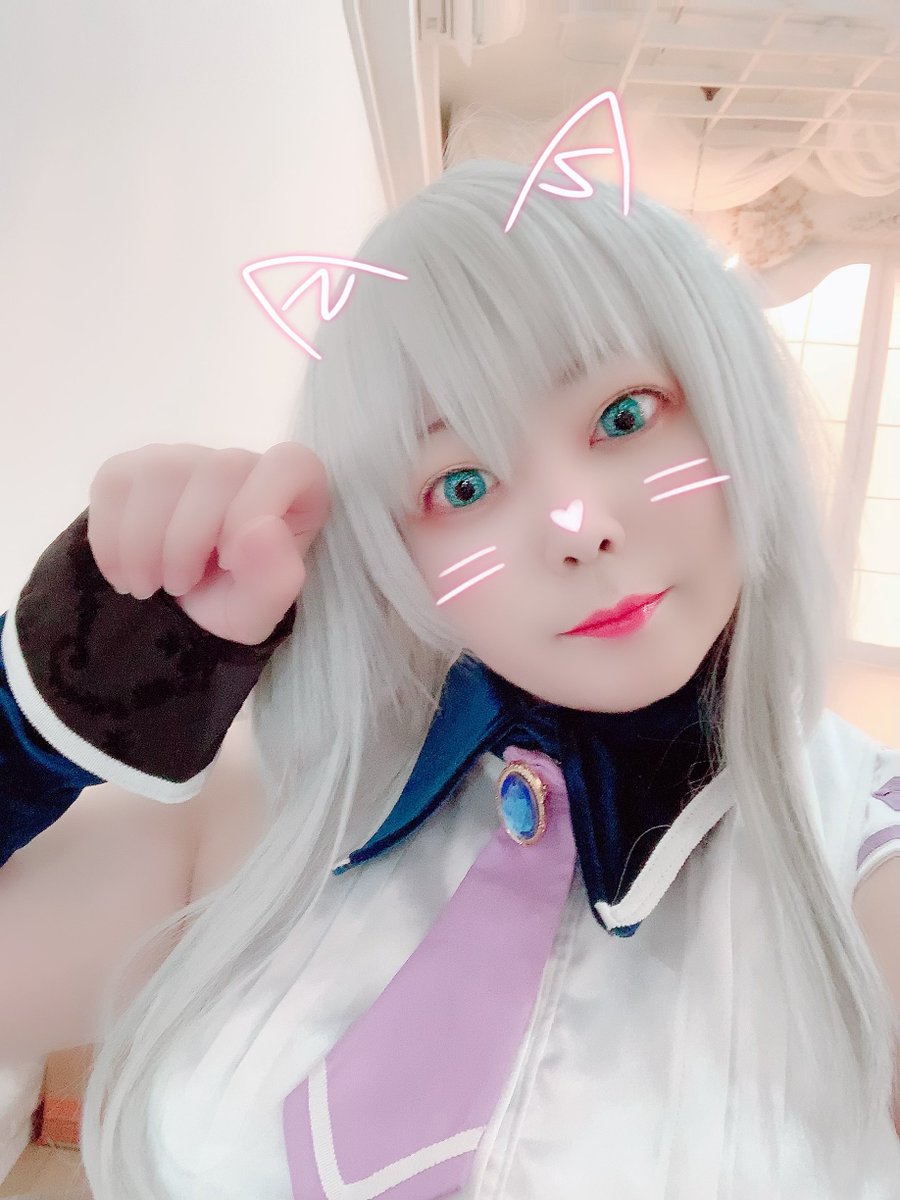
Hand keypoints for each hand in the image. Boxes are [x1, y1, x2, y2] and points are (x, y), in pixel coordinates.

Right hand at [86, 442, 330, 644]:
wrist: (178, 610)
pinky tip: (124, 573)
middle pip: (216, 470)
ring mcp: (185, 458)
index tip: (229, 561)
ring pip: (159, 471)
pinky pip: (115, 483)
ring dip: (143, 543)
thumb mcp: (258, 614)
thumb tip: (263, 530)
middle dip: (187, 540)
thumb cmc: (232, 602)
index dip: (256, 510)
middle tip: (178, 588)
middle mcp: (240, 462)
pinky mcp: (134, 468)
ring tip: (148, 586)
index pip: (288, 464)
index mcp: (294, 488)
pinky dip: (111, 539)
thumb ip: (274, 581)